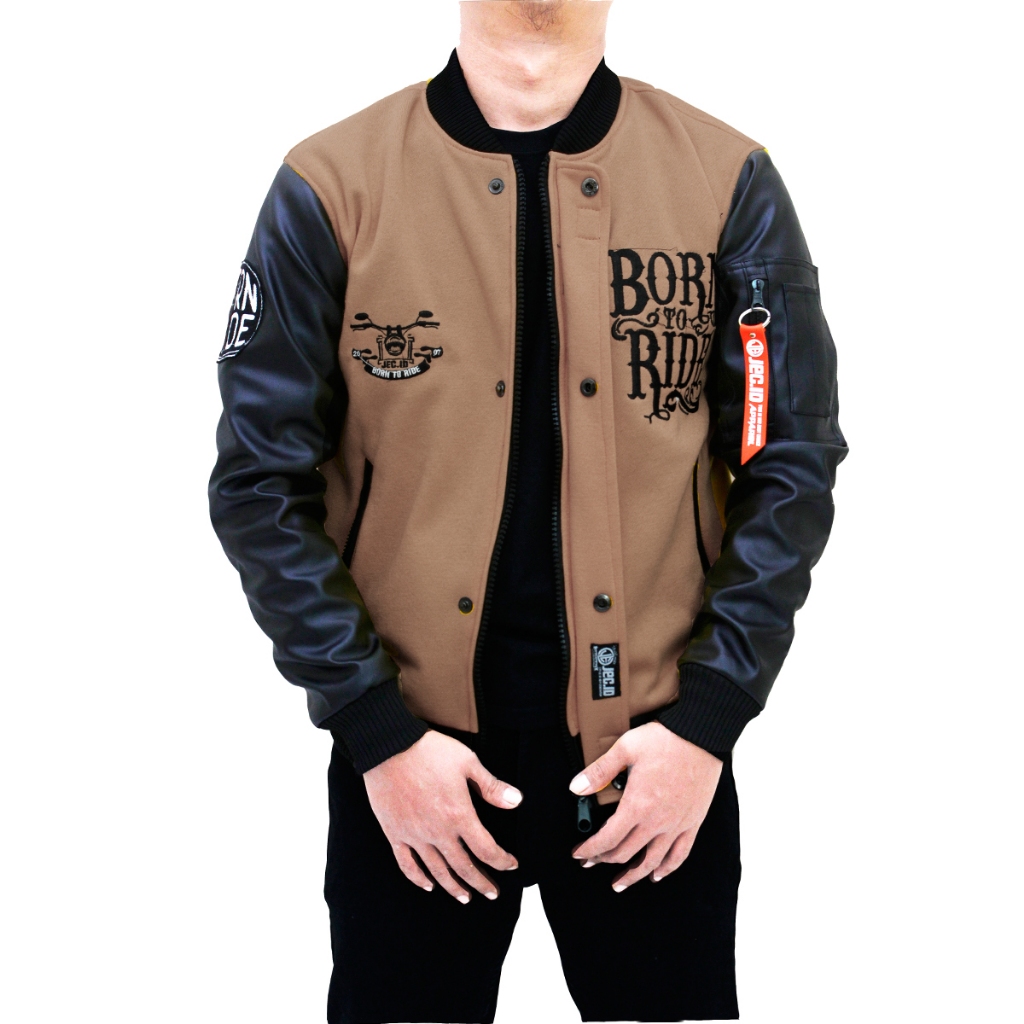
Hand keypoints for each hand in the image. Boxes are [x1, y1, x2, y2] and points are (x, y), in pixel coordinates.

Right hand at [363, 730, 521, 902]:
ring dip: (453, 886)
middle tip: (492, 893)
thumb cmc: (430, 751)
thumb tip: (516, 801)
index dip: (501, 861)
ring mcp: (414, 835)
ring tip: (465, 897)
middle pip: (463, 866)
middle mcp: (437, 832)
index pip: (486, 849)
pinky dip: (418, 878)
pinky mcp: (395, 833)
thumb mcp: (467, 762)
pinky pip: (407, 863)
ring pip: (437, 870)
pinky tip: (428, 885)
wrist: (388, 746)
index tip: (511, 865)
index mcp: (459, 815)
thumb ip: (491, 786)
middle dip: (481, 882)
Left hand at [569, 722, 721, 890]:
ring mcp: (676, 825)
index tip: (580, 854)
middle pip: (626, 852)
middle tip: (592, 861)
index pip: (608, 839)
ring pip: (652, 861)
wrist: (700, 736)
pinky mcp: (693, 822)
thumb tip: (575, 787)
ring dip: (633, 875)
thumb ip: (599, 771)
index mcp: (637, 805)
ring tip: (620, 883)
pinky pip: (680, 854)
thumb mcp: (625, 749)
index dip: (590, 849)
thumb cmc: (664, 740)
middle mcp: (656, 821)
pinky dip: (667, 868)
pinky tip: (657, 874)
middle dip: (604, 860)